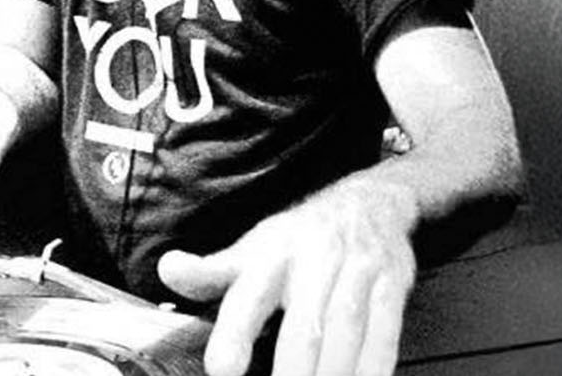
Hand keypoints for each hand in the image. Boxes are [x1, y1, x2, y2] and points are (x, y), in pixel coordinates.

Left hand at [157, 180, 418, 375]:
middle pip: (305, 327)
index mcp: (271, 256)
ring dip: (333, 375)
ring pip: (347, 333)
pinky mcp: (392, 286)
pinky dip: (373, 368)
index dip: (235, 335)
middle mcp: (315, 261)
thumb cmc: (299, 238)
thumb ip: (210, 272)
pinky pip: (385, 335)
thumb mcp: (252, 249)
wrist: (370, 203)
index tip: (223, 371)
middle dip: (292, 372)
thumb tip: (169, 271)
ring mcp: (357, 273)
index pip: (248, 297)